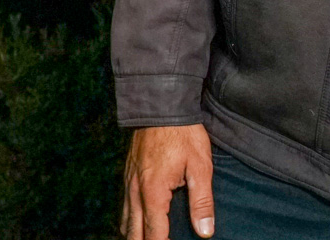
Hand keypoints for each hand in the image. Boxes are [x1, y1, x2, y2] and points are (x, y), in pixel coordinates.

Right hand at [121, 124, 215, 239]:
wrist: (161, 103)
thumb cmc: (184, 133)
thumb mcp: (201, 166)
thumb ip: (202, 201)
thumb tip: (205, 232)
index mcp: (153, 192)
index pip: (154, 234)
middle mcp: (135, 191)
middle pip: (133, 233)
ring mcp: (128, 182)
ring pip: (125, 221)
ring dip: (136, 235)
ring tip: (150, 238)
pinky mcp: (128, 174)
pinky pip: (124, 206)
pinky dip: (130, 220)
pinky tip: (141, 222)